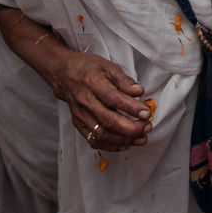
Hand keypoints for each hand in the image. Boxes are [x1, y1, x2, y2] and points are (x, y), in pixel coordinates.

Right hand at [35, 40, 151, 151]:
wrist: (63, 74)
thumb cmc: (88, 68)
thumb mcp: (108, 66)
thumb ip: (124, 81)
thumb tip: (139, 92)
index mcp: (93, 83)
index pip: (113, 99)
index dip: (131, 107)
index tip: (146, 112)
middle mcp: (85, 101)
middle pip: (108, 121)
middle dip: (131, 128)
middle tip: (147, 127)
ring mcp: (80, 115)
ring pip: (102, 134)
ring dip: (124, 139)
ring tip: (141, 138)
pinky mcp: (78, 124)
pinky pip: (94, 140)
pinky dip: (111, 145)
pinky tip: (125, 143)